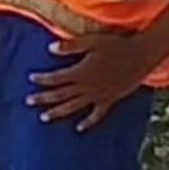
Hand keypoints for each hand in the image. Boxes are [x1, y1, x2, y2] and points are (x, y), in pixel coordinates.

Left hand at [27, 32, 158, 131]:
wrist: (140, 56)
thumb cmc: (115, 45)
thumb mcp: (92, 41)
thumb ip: (70, 46)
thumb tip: (50, 48)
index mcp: (81, 72)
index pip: (56, 78)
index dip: (42, 79)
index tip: (30, 79)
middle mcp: (87, 87)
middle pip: (61, 95)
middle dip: (43, 98)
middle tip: (28, 101)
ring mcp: (98, 96)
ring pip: (74, 107)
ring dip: (58, 112)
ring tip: (44, 117)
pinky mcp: (109, 100)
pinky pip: (96, 115)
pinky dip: (88, 122)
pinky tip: (79, 128)